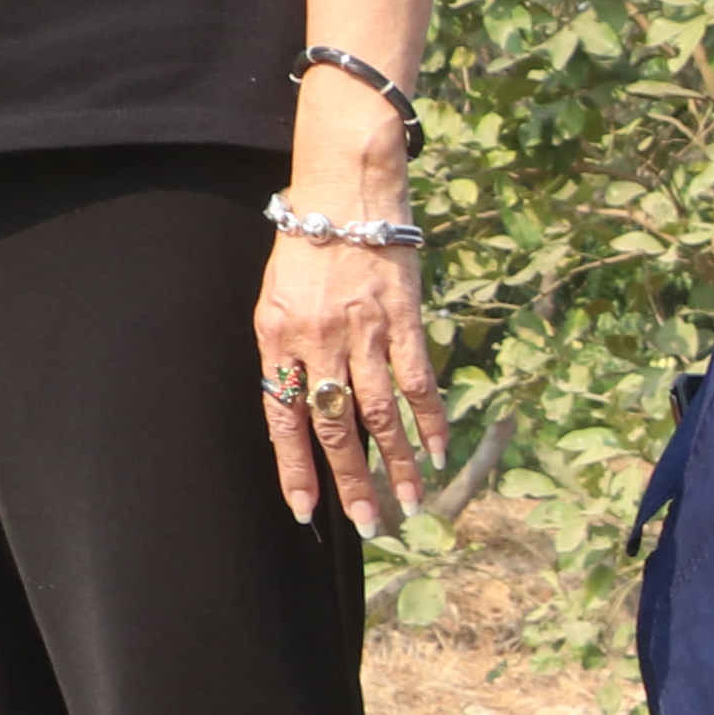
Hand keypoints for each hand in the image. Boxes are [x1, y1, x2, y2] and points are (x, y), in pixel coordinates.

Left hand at [254, 230, 445, 531]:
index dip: (295, 467)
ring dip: (397, 462)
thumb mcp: (275, 301)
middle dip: (351, 480)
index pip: (283, 417)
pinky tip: (438, 452)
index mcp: (278, 338)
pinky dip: (430, 419)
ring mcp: (365, 331)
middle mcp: (320, 340)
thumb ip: (284, 356)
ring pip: (381, 411)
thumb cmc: (305, 249)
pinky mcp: (404, 319)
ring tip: (410, 502)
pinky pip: (418, 380)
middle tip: (369, 522)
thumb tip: (299, 416)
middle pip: (335, 424)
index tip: (306, 510)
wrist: (346, 192)